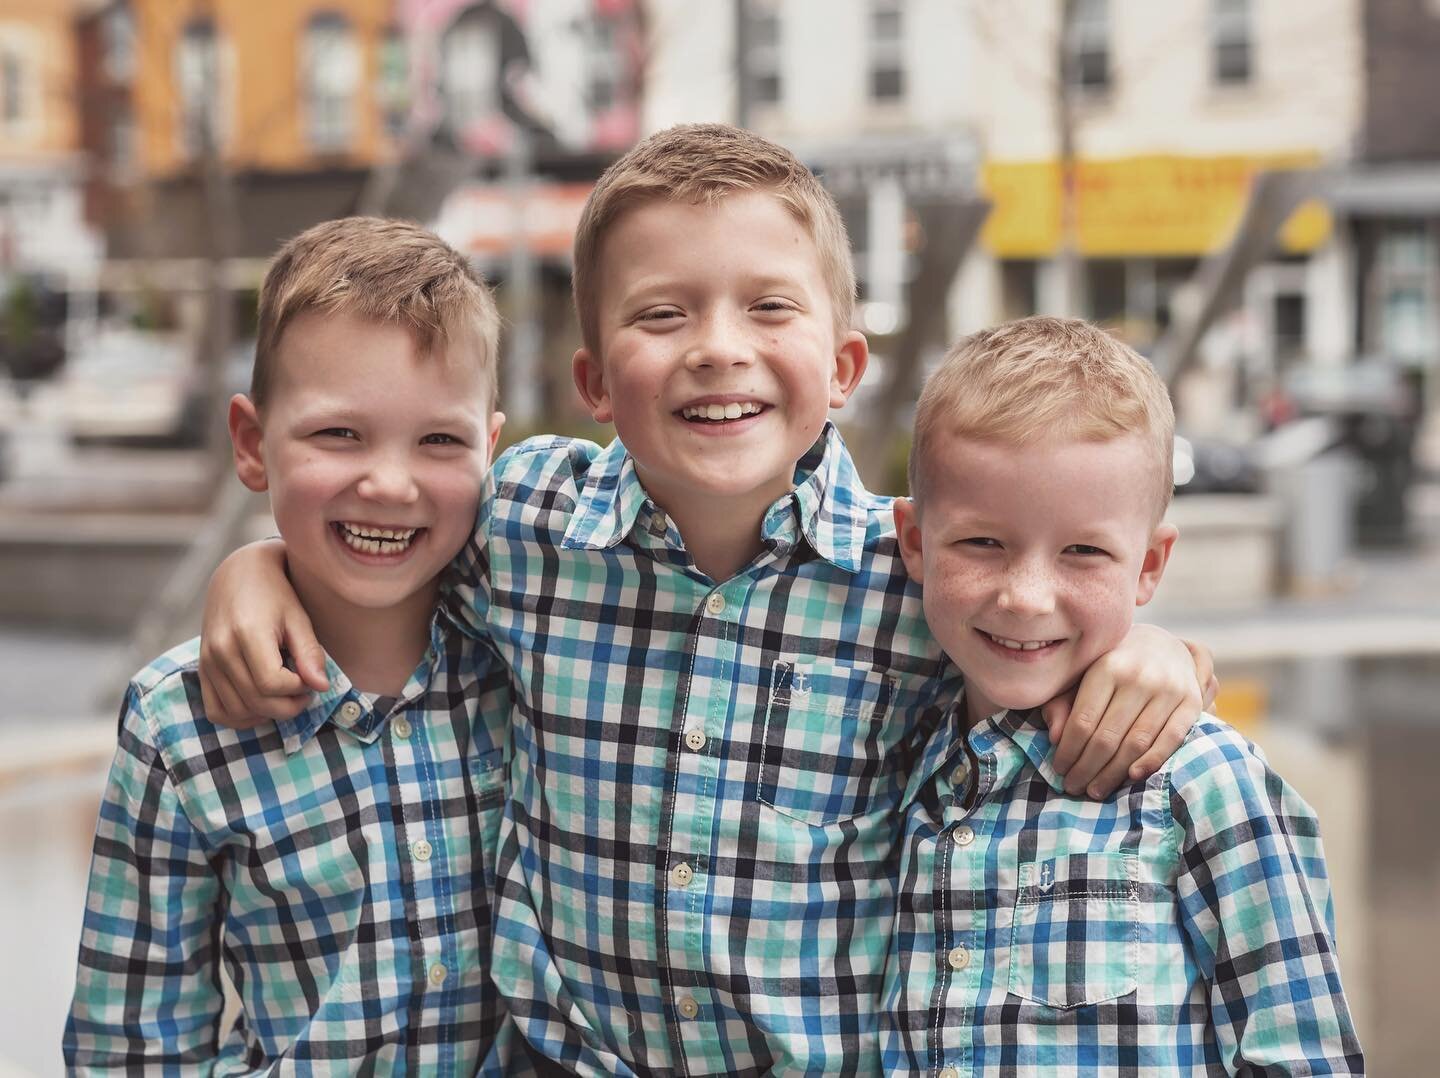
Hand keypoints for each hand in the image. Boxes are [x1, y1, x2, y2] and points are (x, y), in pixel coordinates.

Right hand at [198, 539, 327, 727]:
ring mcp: (207, 662)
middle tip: (306, 692)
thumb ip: (309, 653)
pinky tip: (262, 705)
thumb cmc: (275, 593)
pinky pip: (216, 710)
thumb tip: (321, 686)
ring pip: (236, 712)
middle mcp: (220, 650)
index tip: (312, 679)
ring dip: (267, 714)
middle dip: (288, 706)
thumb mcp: (298, 617)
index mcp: (246, 633)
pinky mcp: (202, 669)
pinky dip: (240, 717)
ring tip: (286, 696)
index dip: (298, 689)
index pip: (272, 683)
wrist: (239, 574)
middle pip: (256, 701)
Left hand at [1043, 624, 1204, 798]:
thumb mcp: (1082, 675)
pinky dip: (1151, 762)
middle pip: (1107, 736)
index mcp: (1107, 665)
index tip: (1058, 769)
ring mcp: (1168, 688)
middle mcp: (1139, 676)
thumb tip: (1055, 739)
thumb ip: (1062, 703)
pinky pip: (1170, 739)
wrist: (1163, 644)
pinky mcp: (1191, 702)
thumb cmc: (1113, 667)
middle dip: (1086, 768)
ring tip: (1095, 790)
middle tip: (1073, 787)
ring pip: (1136, 743)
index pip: (1083, 720)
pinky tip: (1132, 777)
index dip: (1068, 751)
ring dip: (1113, 774)